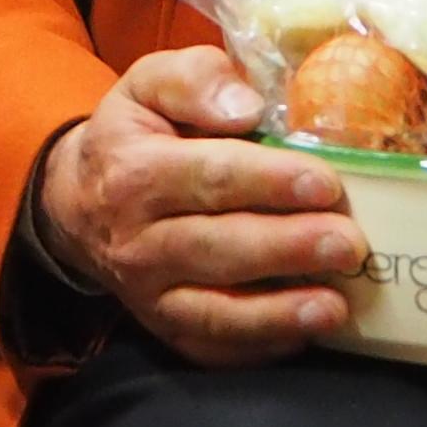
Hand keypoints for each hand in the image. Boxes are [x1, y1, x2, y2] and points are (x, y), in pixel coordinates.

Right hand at [34, 47, 362, 366]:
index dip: (269, 182)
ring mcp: (147, 292)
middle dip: (287, 248)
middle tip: (349, 244)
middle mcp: (135, 239)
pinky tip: (304, 334)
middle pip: (216, 247)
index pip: (208, 177)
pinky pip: (209, 347)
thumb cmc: (136, 136)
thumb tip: (247, 107)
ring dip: (278, 312)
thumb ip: (195, 79)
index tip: (325, 184)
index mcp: (134, 171)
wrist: (77, 203)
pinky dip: (258, 345)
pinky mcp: (162, 326)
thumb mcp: (148, 85)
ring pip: (214, 309)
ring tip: (336, 306)